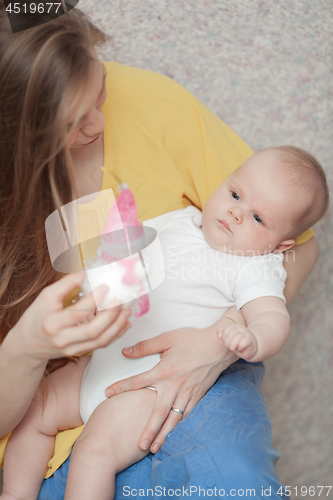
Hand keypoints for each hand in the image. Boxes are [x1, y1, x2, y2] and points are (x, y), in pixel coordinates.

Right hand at [9, 273, 131, 361]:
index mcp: (53, 323)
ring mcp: (72, 349)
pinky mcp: (79, 352)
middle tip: (120, 299)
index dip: (94, 300)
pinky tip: (124, 322)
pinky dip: (116, 334)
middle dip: (111, 315)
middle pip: (93, 330)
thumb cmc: (36, 318)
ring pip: (100, 340)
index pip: (77, 313)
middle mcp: (63, 339)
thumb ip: (64, 285)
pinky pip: (101, 345)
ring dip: (117, 325)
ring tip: (126, 310)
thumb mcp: (45, 298)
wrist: (27, 345)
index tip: (105, 287)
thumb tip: (84, 273)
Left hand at [105, 324, 237, 453]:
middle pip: (158, 412)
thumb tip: (126, 351)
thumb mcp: (167, 338)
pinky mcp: (198, 396)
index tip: (107, 394)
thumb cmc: (193, 339)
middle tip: (139, 445)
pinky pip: (187, 415)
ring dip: (164, 434)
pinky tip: (173, 436)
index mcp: (165, 370)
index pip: (139, 382)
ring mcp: (188, 393)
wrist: (219, 345)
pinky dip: (179, 427)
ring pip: (174, 418)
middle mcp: (175, 385)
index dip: (122, 387)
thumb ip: (145, 346)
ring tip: (154, 449)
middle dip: (148, 430)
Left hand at [217, 324, 257, 360]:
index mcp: (235, 326)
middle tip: (233, 346)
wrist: (253, 348)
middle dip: (228, 344)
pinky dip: (239, 348)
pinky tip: (241, 348)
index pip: (225, 331)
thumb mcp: (230, 338)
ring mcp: (246, 333)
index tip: (229, 342)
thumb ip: (223, 333)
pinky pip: (241, 344)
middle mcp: (240, 328)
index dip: (225, 339)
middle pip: (228, 336)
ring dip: (233, 347)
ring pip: (234, 340)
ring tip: (237, 347)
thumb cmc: (239, 343)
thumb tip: (218, 335)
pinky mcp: (250, 340)